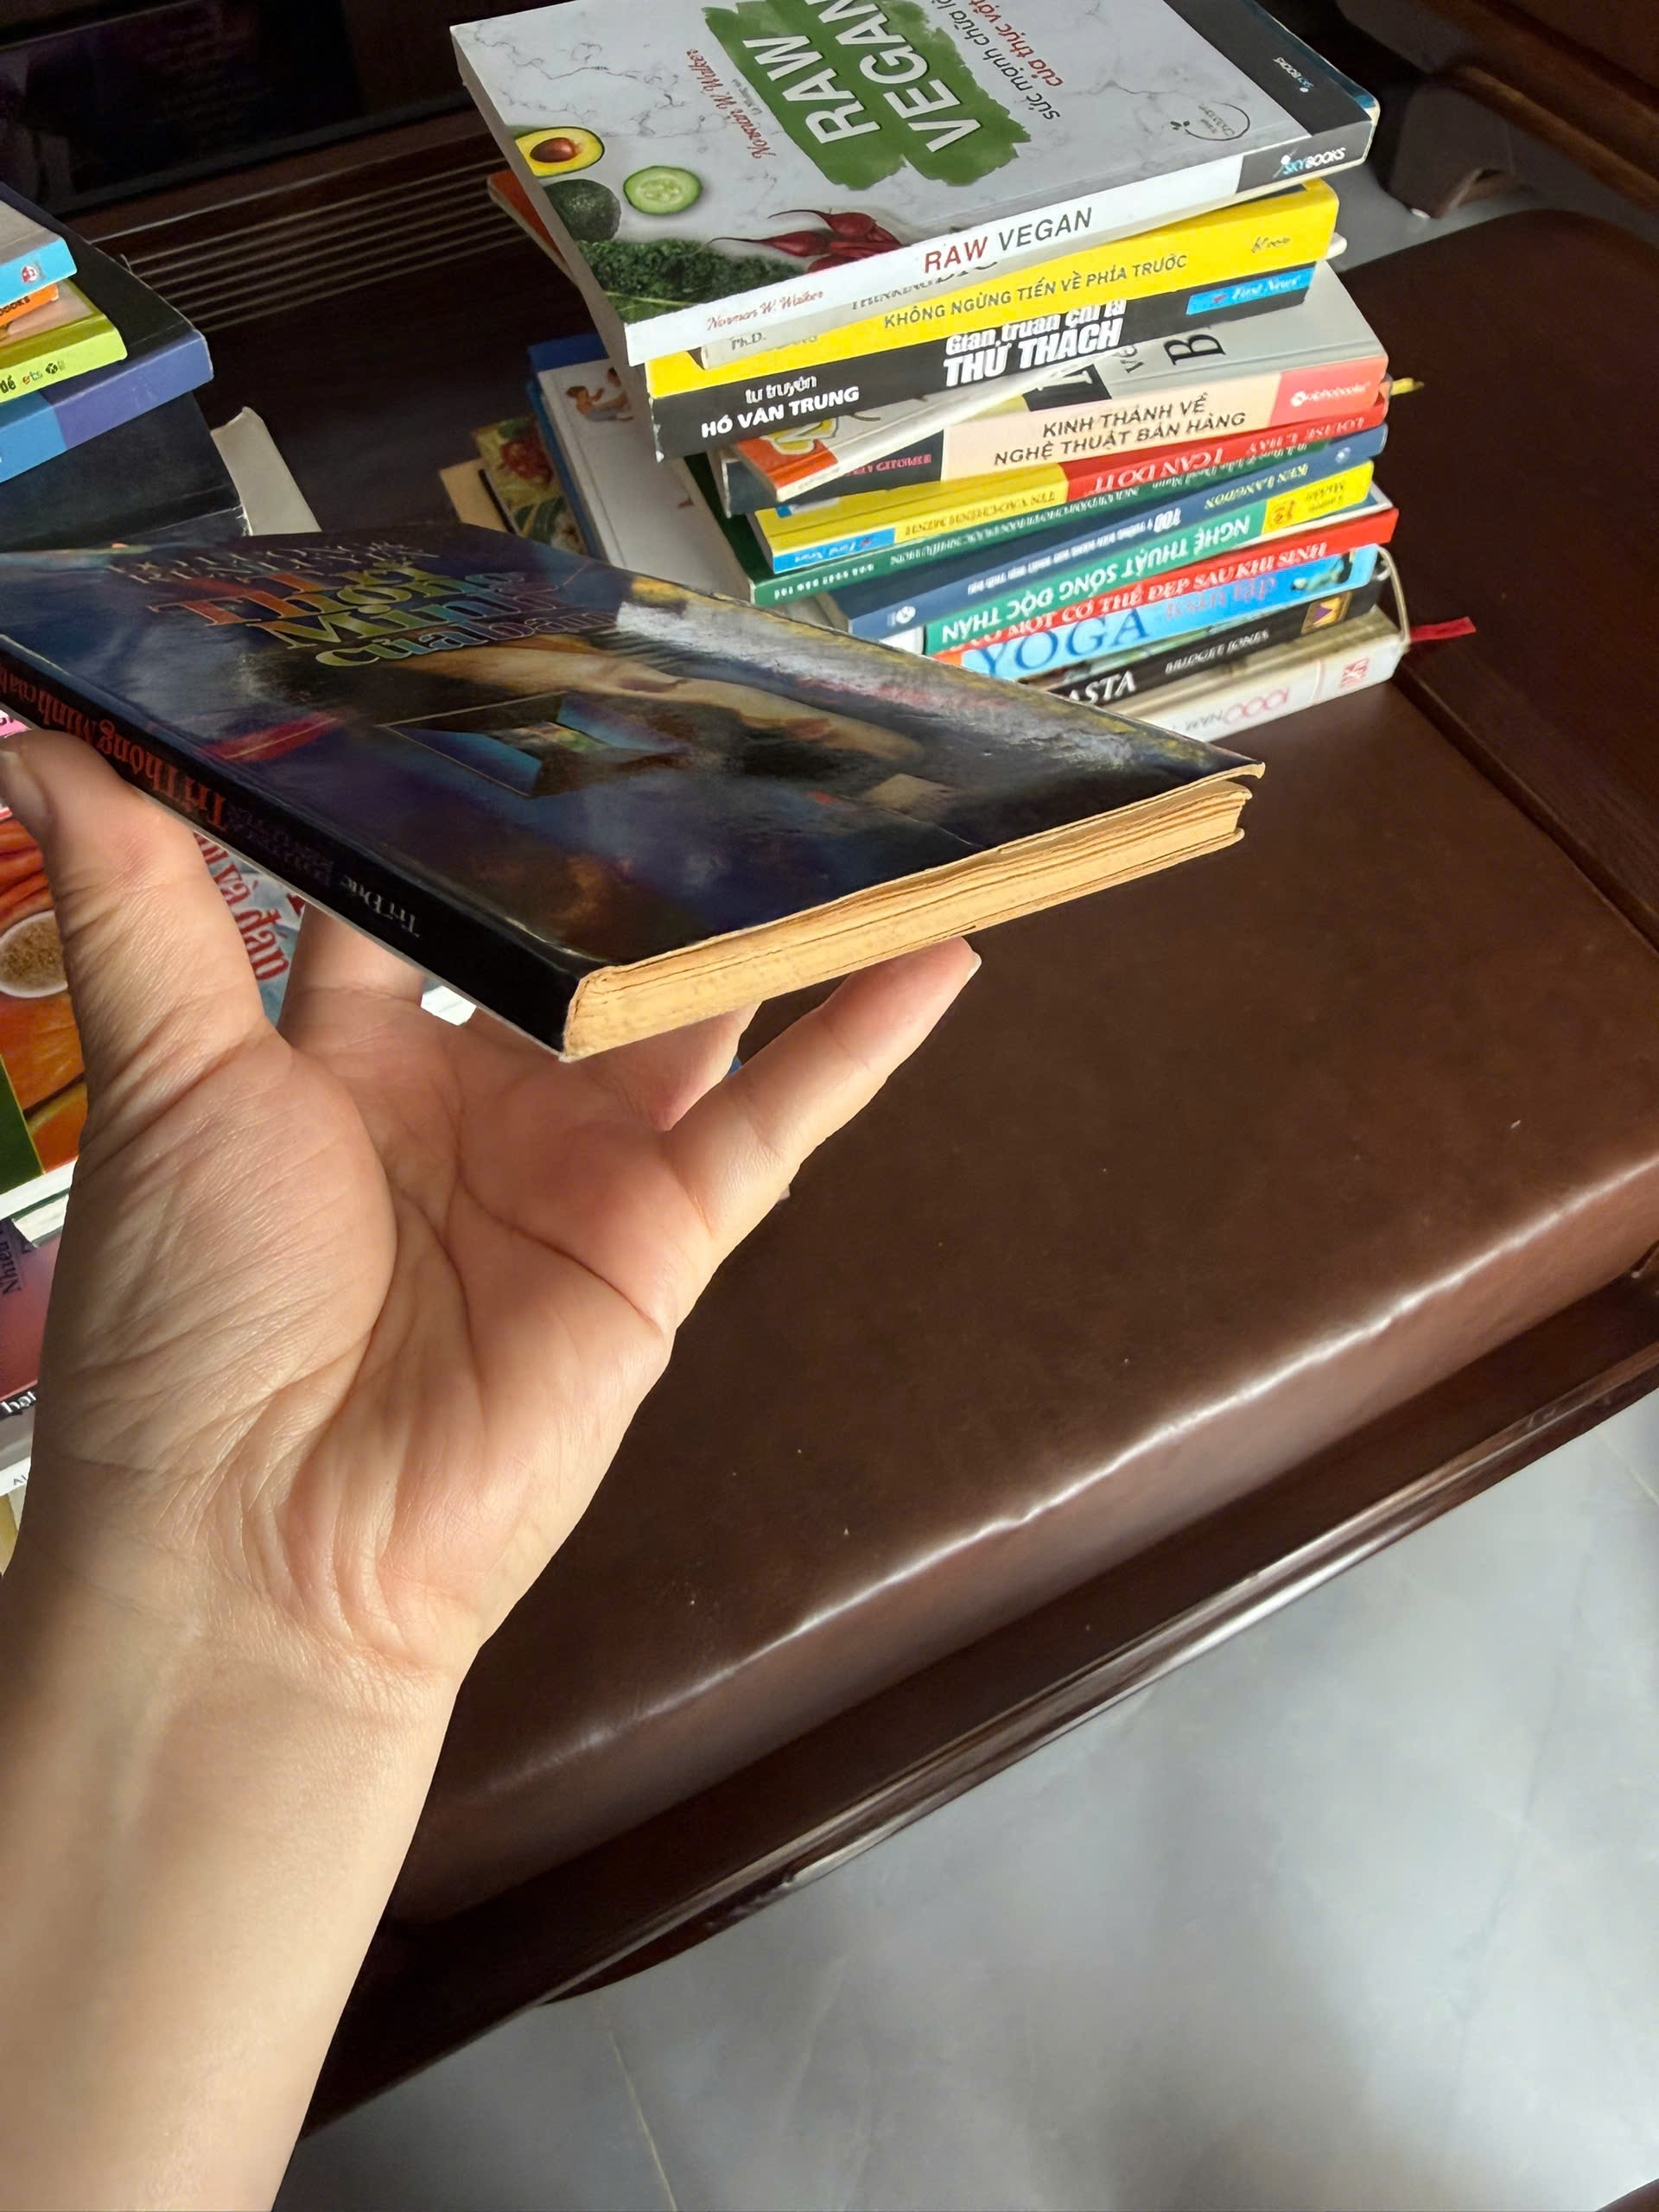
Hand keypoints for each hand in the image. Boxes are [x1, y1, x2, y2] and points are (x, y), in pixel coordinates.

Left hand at [0, 725, 975, 1703]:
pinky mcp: (665, 1239)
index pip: (413, 897)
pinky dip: (857, 1041)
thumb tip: (45, 739)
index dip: (449, 800)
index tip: (493, 674)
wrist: (268, 1544)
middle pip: (572, 944)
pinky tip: (936, 946)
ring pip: (691, 1013)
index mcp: (341, 1061)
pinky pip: (778, 1125)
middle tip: (693, 702)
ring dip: (760, 920)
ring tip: (834, 793)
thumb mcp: (170, 1081)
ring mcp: (578, 1170)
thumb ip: (144, 907)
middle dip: (626, 846)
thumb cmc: (192, 1315)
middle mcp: (472, 1103)